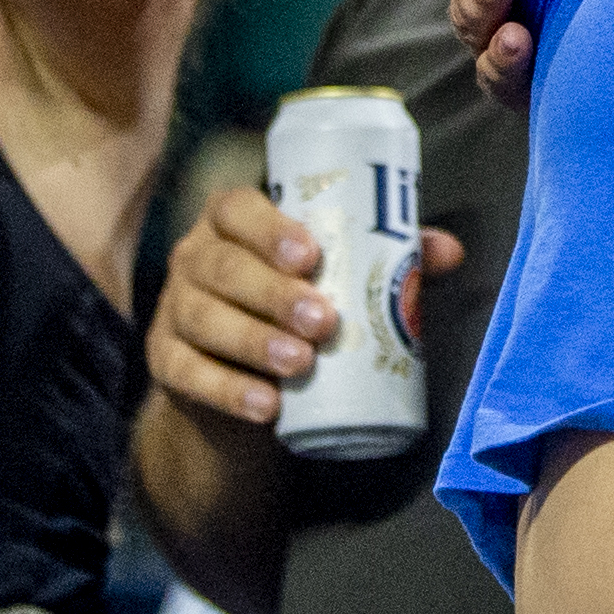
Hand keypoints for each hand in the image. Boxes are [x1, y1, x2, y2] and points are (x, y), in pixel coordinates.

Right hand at [144, 175, 464, 434]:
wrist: (243, 380)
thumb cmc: (295, 306)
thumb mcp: (335, 277)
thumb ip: (386, 258)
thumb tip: (448, 251)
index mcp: (232, 223)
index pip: (236, 208)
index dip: (269, 228)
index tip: (312, 255)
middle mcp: (194, 258)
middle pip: (222, 267)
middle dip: (273, 294)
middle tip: (323, 321)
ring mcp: (174, 310)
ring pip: (202, 318)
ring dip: (252, 342)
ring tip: (300, 365)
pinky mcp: (165, 362)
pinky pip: (187, 373)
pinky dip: (226, 390)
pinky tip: (264, 406)